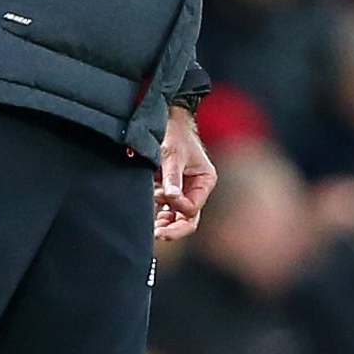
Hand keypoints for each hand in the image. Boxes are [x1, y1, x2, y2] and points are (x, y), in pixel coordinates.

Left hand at [155, 106, 215, 241]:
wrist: (164, 118)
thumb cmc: (173, 133)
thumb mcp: (172, 154)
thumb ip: (172, 178)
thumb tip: (171, 199)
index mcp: (205, 181)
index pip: (193, 207)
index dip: (178, 207)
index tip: (163, 197)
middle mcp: (196, 189)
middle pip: (188, 218)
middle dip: (173, 228)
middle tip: (157, 235)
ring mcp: (183, 190)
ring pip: (176, 216)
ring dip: (164, 223)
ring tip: (150, 230)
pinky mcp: (169, 188)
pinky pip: (165, 208)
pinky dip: (157, 213)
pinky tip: (148, 220)